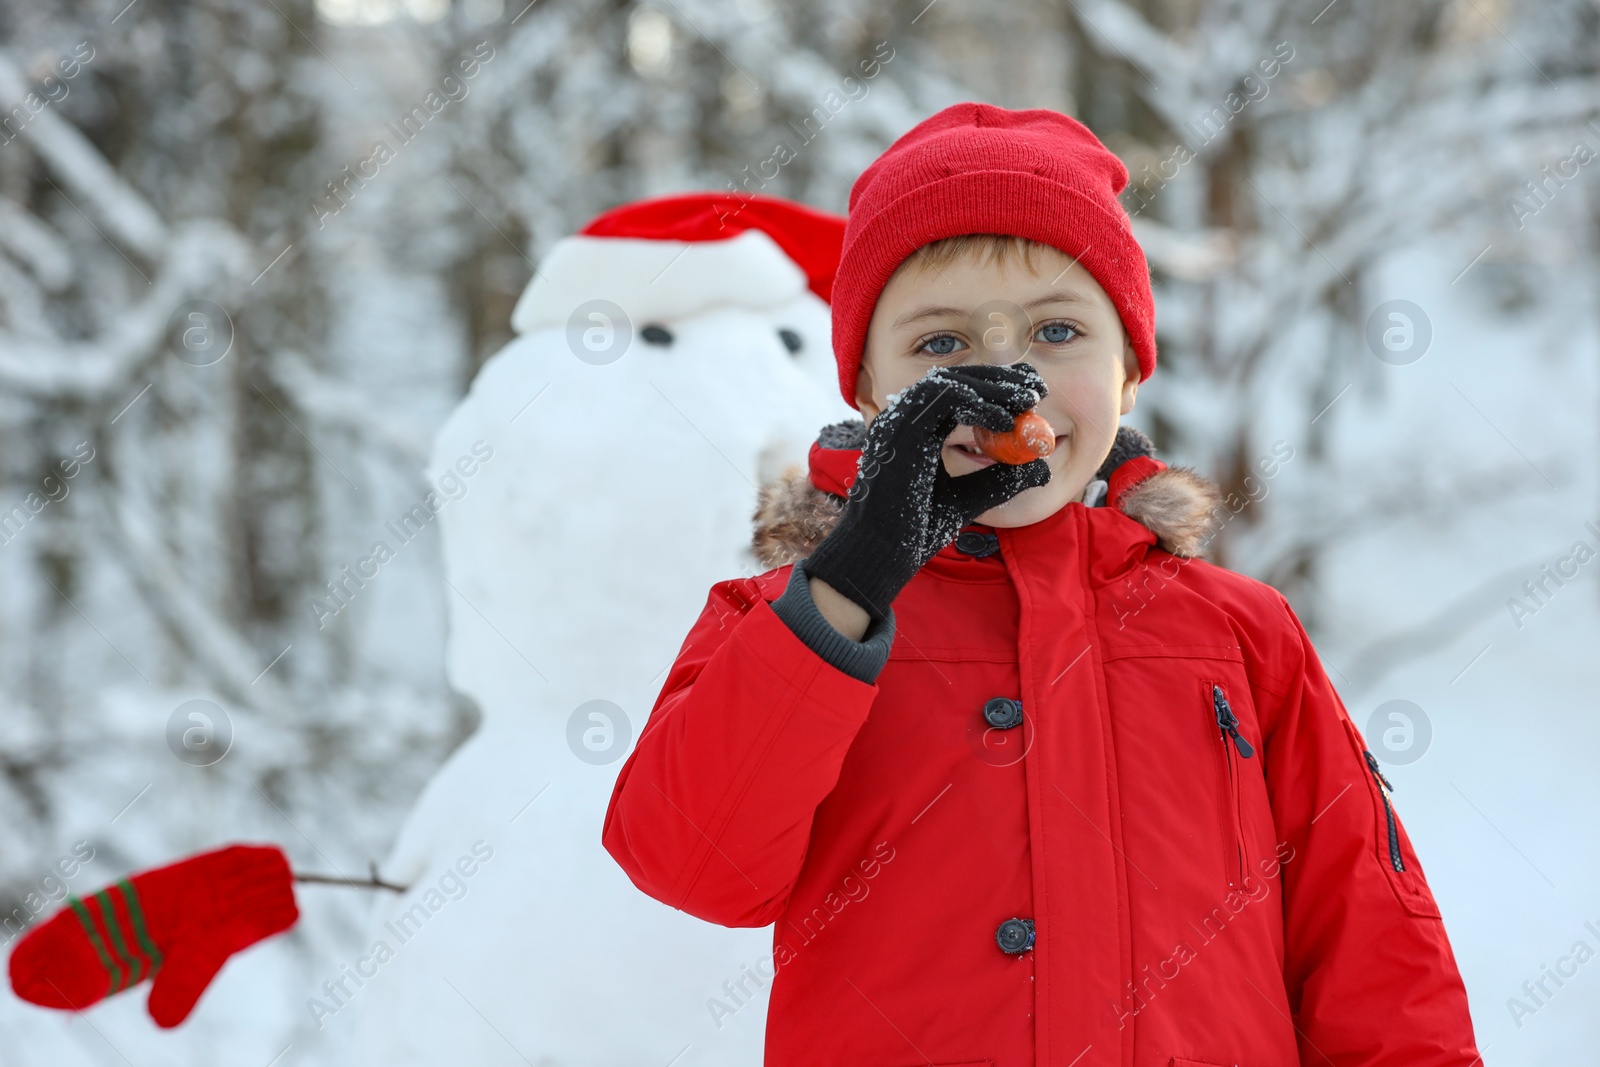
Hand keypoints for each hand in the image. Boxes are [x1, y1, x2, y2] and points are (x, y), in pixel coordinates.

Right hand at [803, 362, 1051, 620]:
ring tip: (1027, 401)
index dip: (998, 387)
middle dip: (1001, 380)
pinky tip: (1006, 422)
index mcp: (917, 429)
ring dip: (993, 387)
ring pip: (950, 381)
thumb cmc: (916, 528)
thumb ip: (1002, 479)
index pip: (959, 392)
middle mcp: (904, 417)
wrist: (881, 551)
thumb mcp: (971, 497)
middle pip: (956, 377)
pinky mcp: (898, 425)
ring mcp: (898, 418)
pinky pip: (942, 398)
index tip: (1033, 394)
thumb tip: (1043, 469)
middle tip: (1038, 389)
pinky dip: (978, 404)